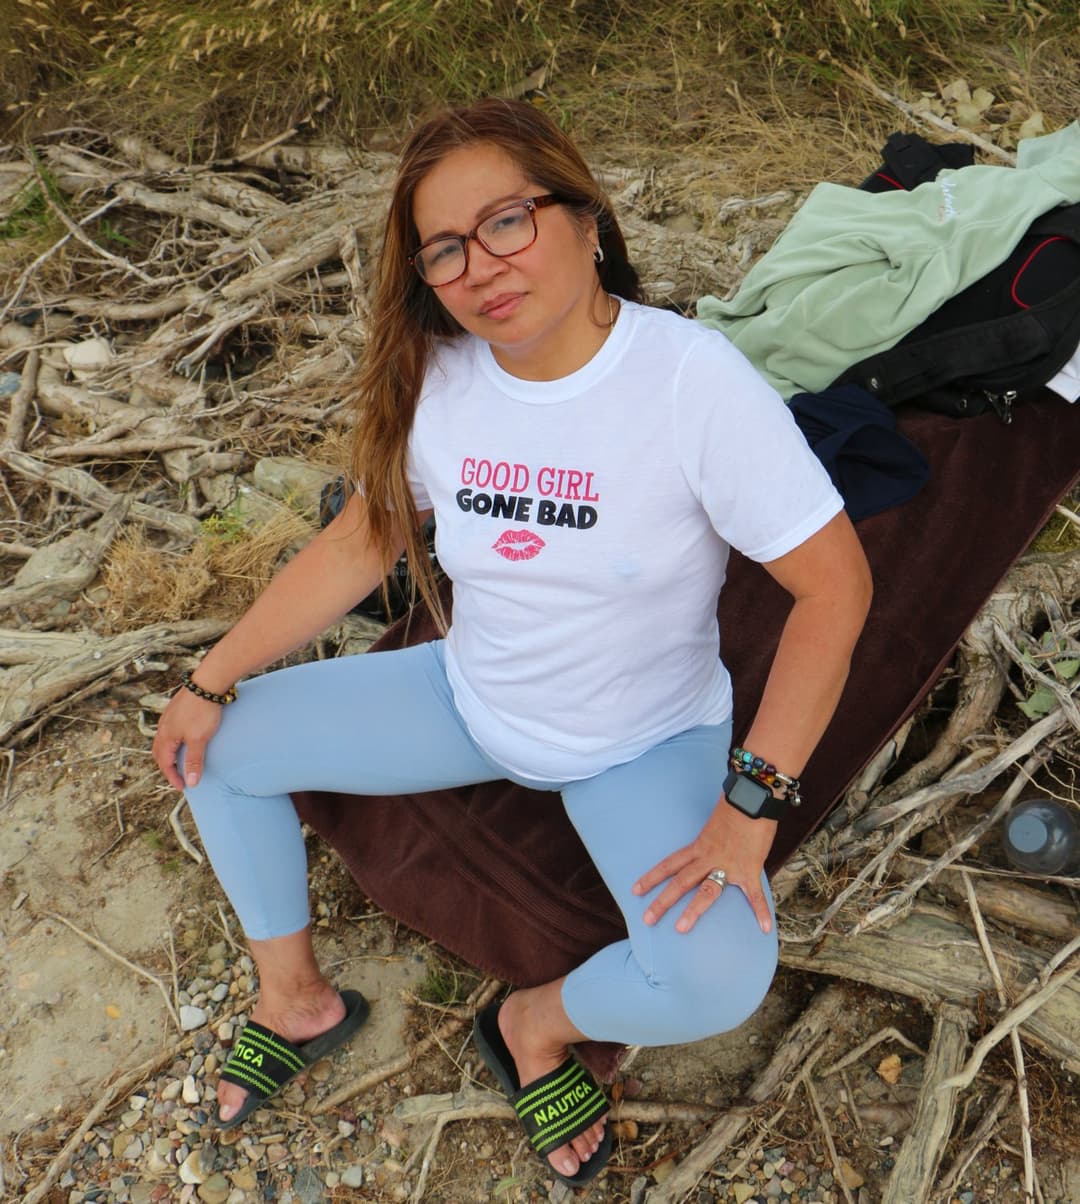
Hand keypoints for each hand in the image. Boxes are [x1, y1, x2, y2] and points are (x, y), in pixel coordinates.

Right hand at [152, 687, 223, 790]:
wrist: (207, 683)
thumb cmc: (202, 711)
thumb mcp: (199, 739)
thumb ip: (194, 761)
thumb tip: (191, 782)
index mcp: (166, 736)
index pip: (165, 763)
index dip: (173, 777)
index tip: (183, 787)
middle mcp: (164, 726)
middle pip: (160, 752)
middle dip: (167, 766)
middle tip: (177, 776)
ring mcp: (169, 716)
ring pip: (164, 739)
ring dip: (169, 752)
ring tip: (179, 759)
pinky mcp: (178, 708)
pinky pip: (171, 729)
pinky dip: (174, 740)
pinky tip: (184, 738)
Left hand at [632, 798, 776, 933]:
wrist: (752, 797)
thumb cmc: (734, 803)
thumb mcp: (715, 821)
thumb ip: (711, 837)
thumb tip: (713, 841)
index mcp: (699, 846)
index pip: (670, 864)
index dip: (652, 877)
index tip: (636, 890)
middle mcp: (709, 857)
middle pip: (681, 882)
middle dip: (663, 901)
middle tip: (647, 919)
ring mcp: (728, 865)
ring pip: (706, 891)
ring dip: (693, 911)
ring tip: (681, 929)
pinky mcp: (749, 868)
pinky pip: (754, 894)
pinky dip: (761, 911)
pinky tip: (764, 928)